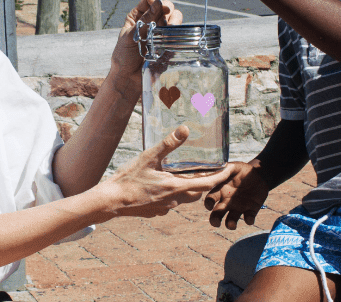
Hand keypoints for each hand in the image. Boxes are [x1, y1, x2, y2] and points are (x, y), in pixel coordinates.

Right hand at [98, 125, 235, 219]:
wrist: (111, 201)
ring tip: (185, 176)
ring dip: (187, 188)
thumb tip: (185, 128)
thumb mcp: (149, 157)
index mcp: (176, 187)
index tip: (229, 170)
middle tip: (207, 171)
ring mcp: (164, 208)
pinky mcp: (155, 212)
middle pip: (196, 192)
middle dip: (204, 183)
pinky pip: (169, 203)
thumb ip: (168, 143)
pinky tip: (162, 186)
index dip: (220, 177)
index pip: (206, 184)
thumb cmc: (129, 178)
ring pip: (183, 198)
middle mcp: (174, 200)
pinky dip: (172, 194)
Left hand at [110, 0, 181, 82]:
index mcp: (138, 16)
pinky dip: (179, 32)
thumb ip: (145, 21)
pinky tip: (172, 37)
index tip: (158, 3)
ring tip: (169, 28)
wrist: (130, 78)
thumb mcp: (130, 36)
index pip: (150, 0)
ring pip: (175, 17)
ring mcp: (162, 31)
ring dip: (175, 20)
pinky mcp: (170, 42)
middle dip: (167, 8)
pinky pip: (179, 32)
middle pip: (165, 6)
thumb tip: (158, 3)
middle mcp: (152, 21)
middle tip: (166, 16)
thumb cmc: (124, 56)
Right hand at [203, 161, 269, 228]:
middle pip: (217, 214)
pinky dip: (249, 220)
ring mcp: (239, 207)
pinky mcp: (251, 210)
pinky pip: (248, 218)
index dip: (208, 203)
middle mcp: (227, 202)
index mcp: (221, 191)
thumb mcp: (233, 167)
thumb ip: (225, 169)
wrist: (259, 174)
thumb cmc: (242, 170)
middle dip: (214, 220)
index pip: (211, 199)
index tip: (209, 206)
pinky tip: (249, 218)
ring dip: (230, 224)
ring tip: (232, 225)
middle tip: (216, 223)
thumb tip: (216, 169)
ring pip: (231, 220)